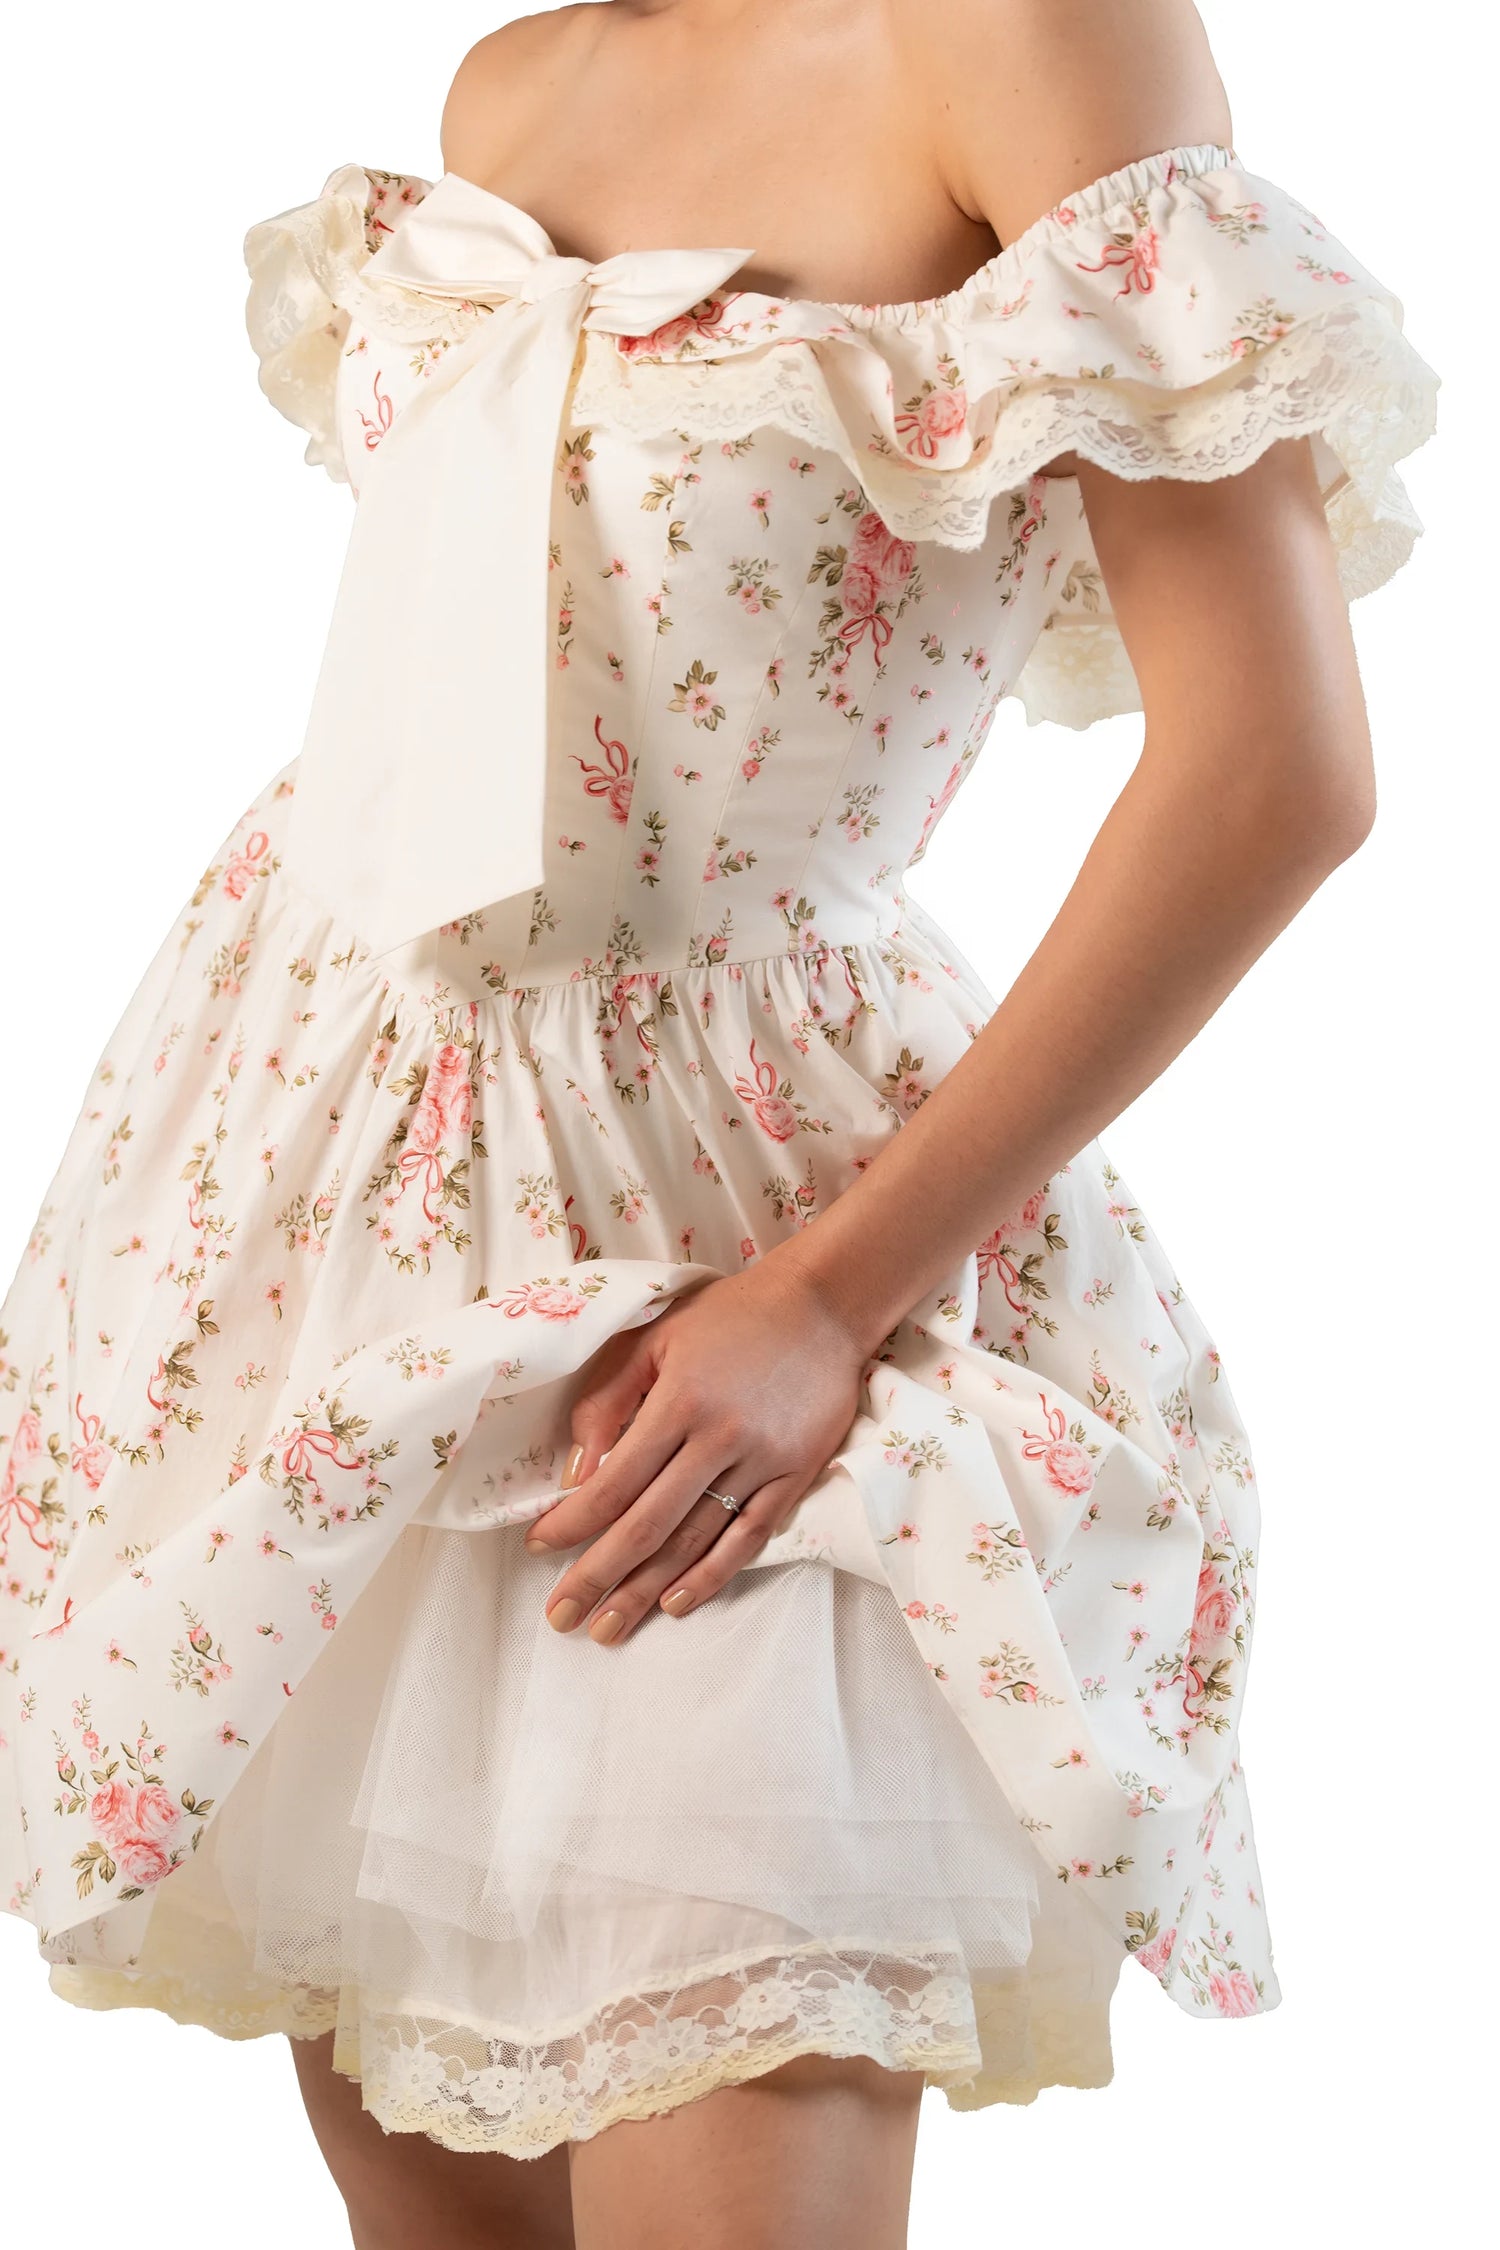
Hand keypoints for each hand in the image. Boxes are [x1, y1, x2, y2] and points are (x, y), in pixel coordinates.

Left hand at [524, 1256, 870, 1644]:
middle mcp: (719, 1438)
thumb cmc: (728, 1317)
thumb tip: (579, 1471)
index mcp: (678, 1402)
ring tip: (608, 1628)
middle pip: (647, 1525)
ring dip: (646, 1590)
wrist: (823, 1305)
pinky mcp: (796, 1476)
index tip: (539, 1548)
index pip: (613, 1482)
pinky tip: (675, 1604)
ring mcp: (762, 1462)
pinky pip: (748, 1538)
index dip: (572, 1522)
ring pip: (694, 1541)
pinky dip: (711, 1576)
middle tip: (562, 1617)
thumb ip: (608, 1399)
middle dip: (597, 1576)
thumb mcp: (655, 1338)